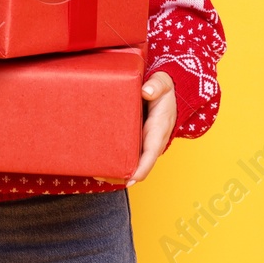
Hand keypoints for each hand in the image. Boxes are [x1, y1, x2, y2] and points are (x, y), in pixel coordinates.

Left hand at [99, 71, 175, 186]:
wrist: (168, 94)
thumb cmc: (165, 91)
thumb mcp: (163, 83)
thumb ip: (157, 85)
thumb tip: (146, 91)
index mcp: (158, 131)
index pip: (150, 155)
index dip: (140, 170)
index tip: (128, 179)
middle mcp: (151, 143)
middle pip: (138, 167)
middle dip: (121, 175)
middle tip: (100, 175)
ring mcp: (144, 144)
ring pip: (131, 164)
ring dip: (116, 171)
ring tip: (95, 172)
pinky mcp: (137, 142)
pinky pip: (127, 156)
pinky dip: (115, 162)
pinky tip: (99, 162)